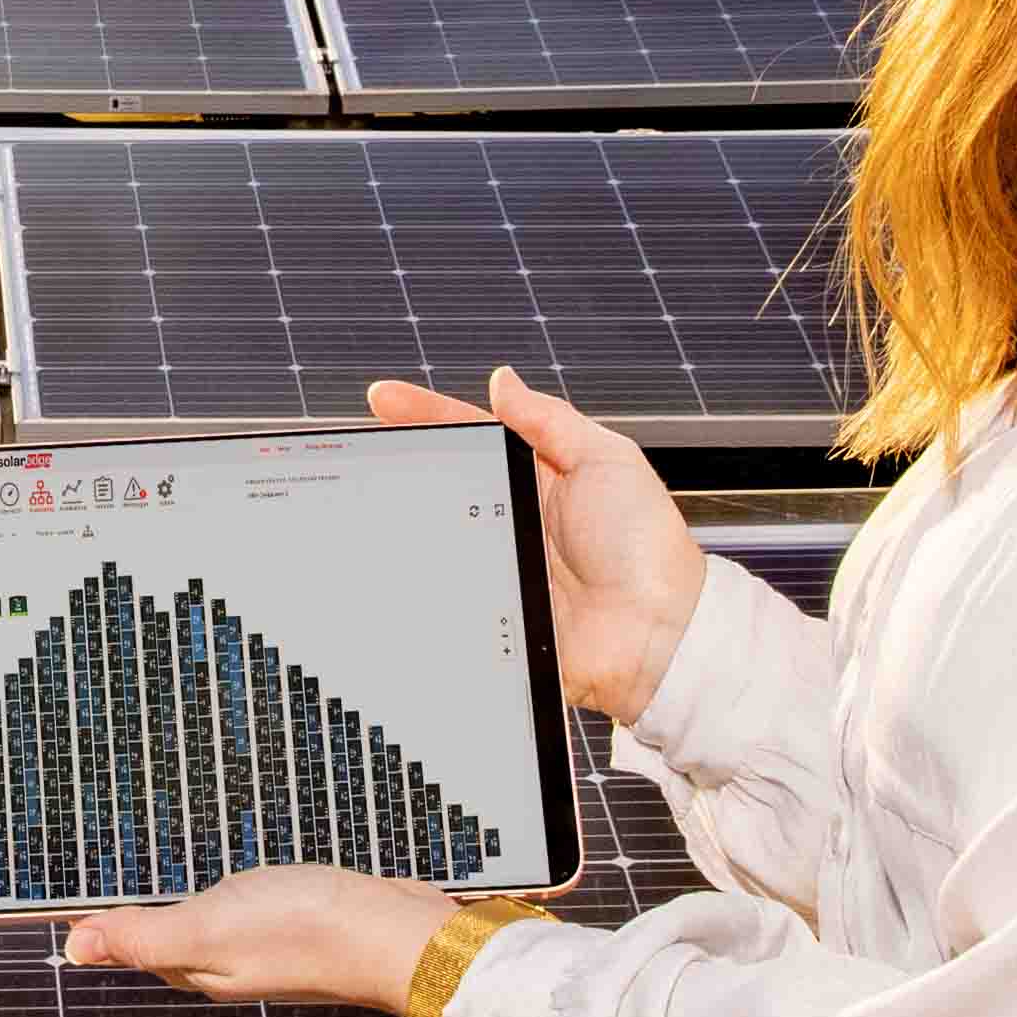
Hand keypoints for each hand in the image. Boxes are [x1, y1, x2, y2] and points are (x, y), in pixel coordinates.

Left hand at [59, 862, 469, 1016]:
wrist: (399, 934)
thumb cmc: (309, 932)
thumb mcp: (206, 928)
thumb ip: (141, 936)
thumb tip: (74, 949)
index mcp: (202, 970)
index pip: (138, 949)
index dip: (105, 927)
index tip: (76, 903)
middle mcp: (236, 963)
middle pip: (175, 944)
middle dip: (143, 921)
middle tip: (111, 891)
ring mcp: (275, 945)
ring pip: (219, 927)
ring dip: (194, 906)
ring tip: (169, 883)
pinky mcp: (311, 922)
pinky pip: (260, 908)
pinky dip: (242, 893)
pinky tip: (248, 878)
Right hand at [373, 366, 711, 731]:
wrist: (656, 634)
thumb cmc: (646, 548)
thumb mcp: (607, 461)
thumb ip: (552, 420)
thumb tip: (504, 381)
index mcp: (542, 478)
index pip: (474, 434)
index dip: (428, 414)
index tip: (384, 399)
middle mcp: (515, 519)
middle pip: (444, 482)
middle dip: (400, 461)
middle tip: (360, 445)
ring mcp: (500, 565)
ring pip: (434, 536)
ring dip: (403, 518)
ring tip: (366, 493)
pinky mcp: (491, 610)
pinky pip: (444, 592)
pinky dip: (418, 580)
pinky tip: (390, 563)